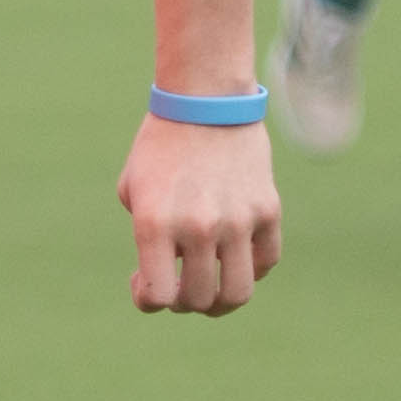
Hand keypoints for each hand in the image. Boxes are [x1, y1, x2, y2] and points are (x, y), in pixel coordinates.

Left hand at [119, 111, 278, 314]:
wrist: (205, 99)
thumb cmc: (161, 146)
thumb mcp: (133, 190)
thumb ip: (145, 238)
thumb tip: (167, 277)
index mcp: (155, 223)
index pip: (157, 297)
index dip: (147, 299)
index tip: (143, 282)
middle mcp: (197, 226)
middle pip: (197, 300)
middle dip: (183, 301)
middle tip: (178, 283)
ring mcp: (237, 220)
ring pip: (237, 293)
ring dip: (220, 301)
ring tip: (211, 288)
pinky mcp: (267, 210)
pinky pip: (265, 263)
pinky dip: (250, 269)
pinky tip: (234, 255)